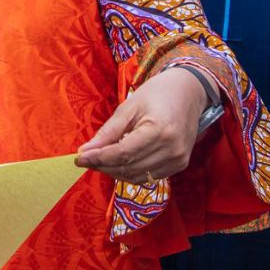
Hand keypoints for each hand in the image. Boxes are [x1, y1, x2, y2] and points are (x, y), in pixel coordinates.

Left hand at [74, 65, 211, 181]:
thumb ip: (108, 132)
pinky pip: (148, 177)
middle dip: (103, 165)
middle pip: (127, 167)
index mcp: (160, 131)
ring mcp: (178, 159)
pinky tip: (121, 161)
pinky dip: (130, 173)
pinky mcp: (180, 164)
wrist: (190, 92)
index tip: (79, 158)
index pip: (122, 154)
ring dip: (114, 171)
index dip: (98, 158)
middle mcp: (172, 149)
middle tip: (87, 158)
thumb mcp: (129, 107)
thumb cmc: (157, 95)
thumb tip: (84, 151)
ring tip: (102, 159)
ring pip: (135, 176)